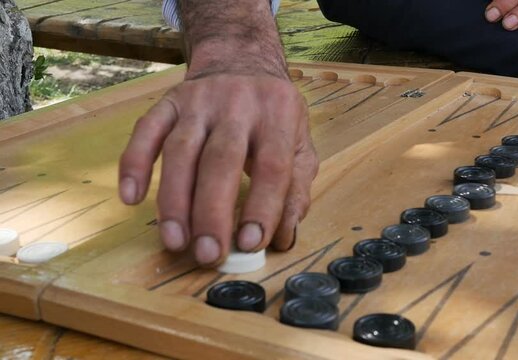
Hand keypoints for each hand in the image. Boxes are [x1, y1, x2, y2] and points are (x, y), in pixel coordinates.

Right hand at [119, 72, 317, 264]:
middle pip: (220, 161)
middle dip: (212, 212)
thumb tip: (282, 237)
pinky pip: (146, 131)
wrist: (240, 60)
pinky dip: (134, 164)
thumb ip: (296, 188)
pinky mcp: (167, 102)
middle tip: (207, 254)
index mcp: (278, 115)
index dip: (263, 207)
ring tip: (175, 241)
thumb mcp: (300, 143)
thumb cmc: (273, 113)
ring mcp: (198, 101)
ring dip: (174, 200)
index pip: (273, 165)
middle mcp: (237, 105)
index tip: (251, 244)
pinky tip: (131, 198)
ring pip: (180, 151)